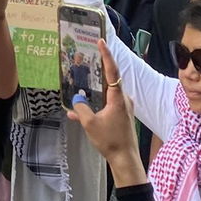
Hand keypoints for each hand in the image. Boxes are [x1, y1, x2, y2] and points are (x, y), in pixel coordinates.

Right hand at [68, 41, 145, 179]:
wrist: (125, 159)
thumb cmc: (109, 140)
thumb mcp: (90, 124)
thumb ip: (81, 109)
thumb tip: (75, 99)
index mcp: (117, 98)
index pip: (112, 71)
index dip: (106, 55)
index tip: (101, 41)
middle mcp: (123, 99)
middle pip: (110, 80)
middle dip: (99, 69)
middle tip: (88, 57)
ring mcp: (124, 108)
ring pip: (107, 93)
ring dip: (95, 90)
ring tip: (81, 84)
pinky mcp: (122, 116)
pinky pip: (107, 105)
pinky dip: (96, 105)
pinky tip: (78, 113)